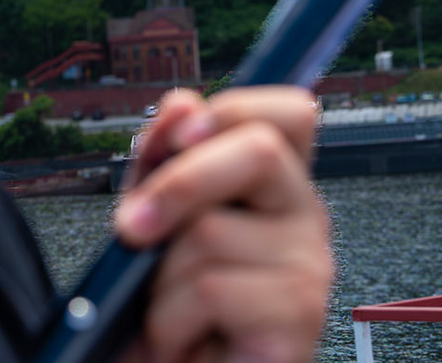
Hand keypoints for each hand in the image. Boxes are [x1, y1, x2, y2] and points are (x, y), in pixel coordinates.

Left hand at [115, 87, 333, 362]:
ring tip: (172, 315)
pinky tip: (186, 342)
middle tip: (132, 230)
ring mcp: (309, 267)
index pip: (290, 114)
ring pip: (212, 230)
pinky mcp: (298, 317)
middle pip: (260, 150)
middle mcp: (305, 218)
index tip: (179, 136)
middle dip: (179, 183)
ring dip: (162, 281)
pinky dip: (171, 321)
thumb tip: (181, 104)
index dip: (235, 108)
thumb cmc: (172, 313)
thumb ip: (162, 161)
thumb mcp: (153, 222)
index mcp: (274, 188)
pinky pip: (210, 290)